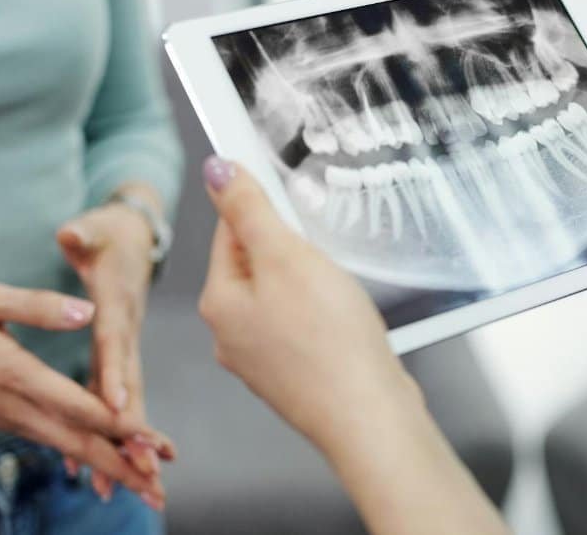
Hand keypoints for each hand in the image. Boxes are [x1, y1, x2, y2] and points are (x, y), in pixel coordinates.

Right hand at [0, 283, 170, 495]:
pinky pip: (45, 438)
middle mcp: (10, 404)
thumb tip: (86, 312)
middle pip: (76, 443)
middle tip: (159, 491)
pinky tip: (97, 460)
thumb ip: (39, 305)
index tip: (152, 442)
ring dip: (104, 466)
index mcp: (13, 373)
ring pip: (62, 446)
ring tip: (141, 485)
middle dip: (121, 467)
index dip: (119, 424)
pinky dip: (77, 453)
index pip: (76, 406)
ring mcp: (1, 415)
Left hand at [56, 187, 172, 508]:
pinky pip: (111, 401)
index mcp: (119, 303)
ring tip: (124, 488)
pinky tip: (97, 468)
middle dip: (134, 428)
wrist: (136, 236)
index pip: (116, 342)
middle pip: (130, 385)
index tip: (115, 407)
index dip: (116, 374)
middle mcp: (127, 332)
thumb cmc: (111, 233)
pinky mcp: (118, 358)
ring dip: (125, 444)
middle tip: (141, 467)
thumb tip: (72, 233)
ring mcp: (125, 349)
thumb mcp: (97, 227)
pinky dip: (107, 434)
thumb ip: (84, 233)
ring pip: (125, 402)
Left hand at [197, 158, 509, 534]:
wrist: (369, 416)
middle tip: (322, 259)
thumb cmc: (328, 343)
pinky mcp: (295, 375)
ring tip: (338, 294)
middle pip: (257, 265)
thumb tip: (217, 171)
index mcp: (218, 302)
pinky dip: (324, 317)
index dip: (264, 210)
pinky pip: (303, 327)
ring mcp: (262, 359)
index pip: (229, 231)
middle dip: (293, 252)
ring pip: (283, 296)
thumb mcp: (286, 256)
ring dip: (311, 285)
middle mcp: (230, 334)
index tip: (292, 204)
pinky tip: (345, 322)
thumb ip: (249, 210)